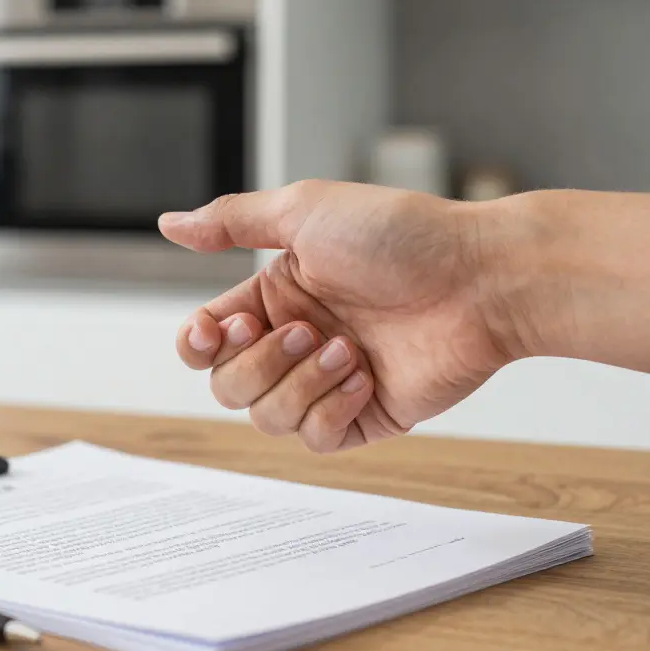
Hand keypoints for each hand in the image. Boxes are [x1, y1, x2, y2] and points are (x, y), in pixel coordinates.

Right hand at [159, 180, 522, 452]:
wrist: (480, 279)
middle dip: (259, 363)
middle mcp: (297, 341)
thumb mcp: (306, 211)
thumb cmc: (402, 235)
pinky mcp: (364, 416)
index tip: (218, 329)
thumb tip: (169, 223)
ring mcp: (329, 382)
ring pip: (266, 418)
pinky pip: (315, 439)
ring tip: (347, 350)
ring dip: (299, 385)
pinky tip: (365, 377)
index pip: (206, 340)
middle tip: (308, 329)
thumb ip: (232, 221)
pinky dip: (331, 410)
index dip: (198, 345)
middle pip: (228, 386)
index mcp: (276, 296)